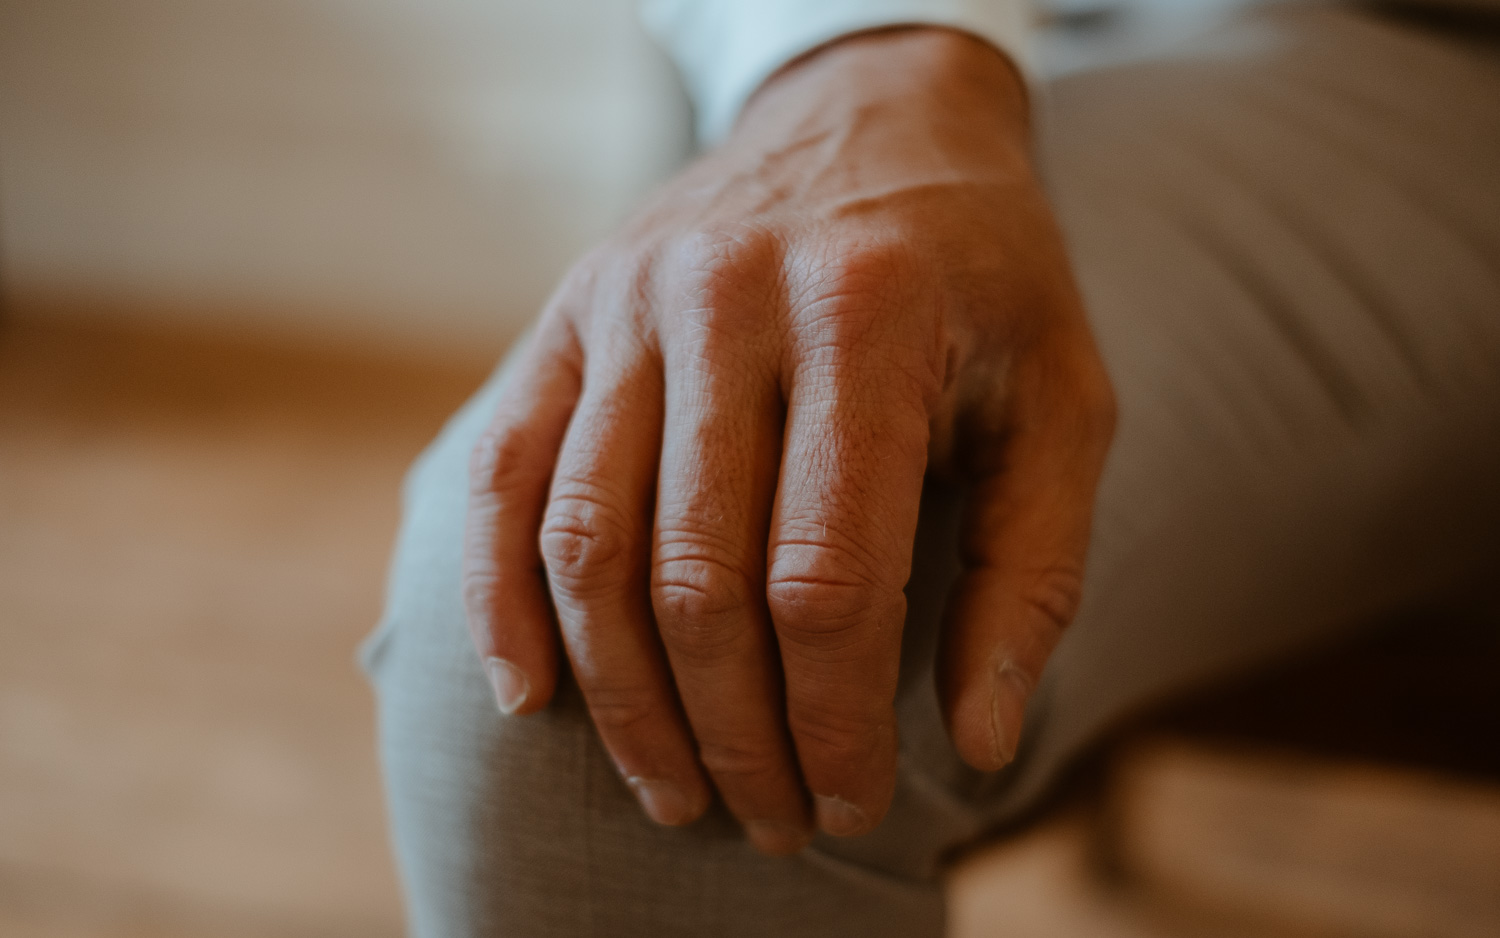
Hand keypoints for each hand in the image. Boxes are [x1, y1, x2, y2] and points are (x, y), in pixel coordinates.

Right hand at [462, 27, 1114, 855]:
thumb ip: (1030, 569)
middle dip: (734, 735)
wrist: (874, 116)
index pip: (829, 576)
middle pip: (697, 578)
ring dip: (623, 700)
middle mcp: (728, 300)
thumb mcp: (1062, 400)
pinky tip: (530, 698)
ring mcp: (628, 305)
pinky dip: (502, 600)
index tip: (854, 801)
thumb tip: (982, 743)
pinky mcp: (568, 318)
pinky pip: (503, 475)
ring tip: (673, 797)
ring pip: (588, 543)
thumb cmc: (984, 276)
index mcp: (868, 317)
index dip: (837, 719)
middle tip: (772, 824)